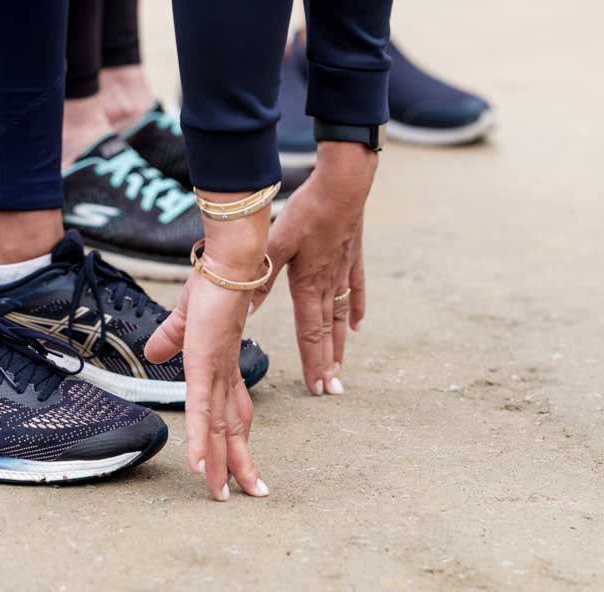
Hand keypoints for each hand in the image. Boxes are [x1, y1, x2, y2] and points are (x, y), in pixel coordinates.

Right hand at [145, 197, 270, 500]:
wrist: (229, 260)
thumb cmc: (213, 284)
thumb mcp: (187, 319)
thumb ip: (170, 336)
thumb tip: (152, 350)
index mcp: (223, 368)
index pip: (232, 414)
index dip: (236, 442)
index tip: (242, 467)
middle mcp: (224, 376)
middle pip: (233, 428)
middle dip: (239, 463)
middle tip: (253, 495)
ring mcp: (216, 372)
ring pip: (219, 428)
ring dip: (221, 464)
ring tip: (223, 495)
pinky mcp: (205, 364)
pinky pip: (201, 410)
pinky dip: (200, 440)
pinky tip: (199, 466)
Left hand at [251, 142, 375, 394]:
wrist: (342, 187)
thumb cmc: (306, 212)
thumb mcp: (276, 243)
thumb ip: (261, 277)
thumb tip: (244, 309)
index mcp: (307, 285)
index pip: (310, 334)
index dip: (313, 362)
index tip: (317, 388)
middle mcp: (328, 286)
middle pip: (328, 333)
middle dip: (327, 364)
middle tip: (332, 392)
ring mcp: (343, 273)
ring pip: (342, 318)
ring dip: (341, 346)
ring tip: (342, 369)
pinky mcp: (352, 258)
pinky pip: (356, 290)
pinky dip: (356, 310)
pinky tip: (359, 326)